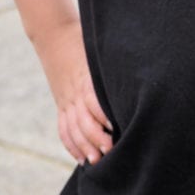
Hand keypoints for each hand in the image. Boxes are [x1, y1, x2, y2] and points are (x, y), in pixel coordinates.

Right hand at [35, 20, 113, 164]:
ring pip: (72, 128)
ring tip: (96, 160)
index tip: (115, 127)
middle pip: (83, 119)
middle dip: (95, 137)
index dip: (103, 114)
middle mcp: (74, 93)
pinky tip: (82, 157)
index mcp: (86, 79)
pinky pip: (64, 128)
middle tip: (110, 150)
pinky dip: (72, 145)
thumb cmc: (84, 40)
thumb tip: (138, 73)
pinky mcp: (61, 105)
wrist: (55, 34)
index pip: (93, 100)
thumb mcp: (99, 50)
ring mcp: (66, 100)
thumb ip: (113, 65)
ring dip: (84, 146)